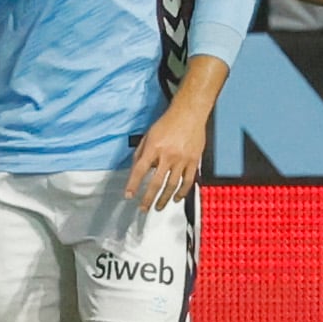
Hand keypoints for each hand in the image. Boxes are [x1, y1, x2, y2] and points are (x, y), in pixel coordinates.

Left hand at [124, 96, 205, 210]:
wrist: (190, 113)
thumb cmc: (168, 122)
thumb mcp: (149, 135)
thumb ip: (141, 152)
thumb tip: (136, 169)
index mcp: (154, 147)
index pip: (140, 170)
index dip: (133, 185)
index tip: (129, 196)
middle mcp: (168, 155)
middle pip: (156, 182)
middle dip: (148, 198)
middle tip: (143, 208)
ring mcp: (182, 159)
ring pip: (172, 185)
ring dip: (164, 199)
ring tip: (158, 207)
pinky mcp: (194, 161)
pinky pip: (188, 181)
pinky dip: (182, 192)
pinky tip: (176, 198)